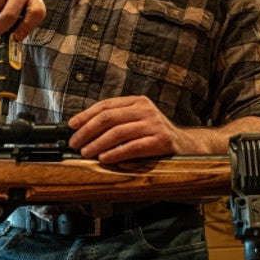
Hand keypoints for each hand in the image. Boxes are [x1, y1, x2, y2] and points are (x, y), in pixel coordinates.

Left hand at [67, 96, 199, 163]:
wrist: (187, 146)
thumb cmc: (156, 136)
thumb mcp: (139, 121)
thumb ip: (118, 121)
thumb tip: (85, 130)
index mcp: (138, 101)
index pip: (106, 105)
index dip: (86, 115)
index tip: (71, 126)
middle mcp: (146, 109)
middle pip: (108, 117)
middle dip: (87, 130)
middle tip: (74, 142)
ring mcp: (154, 124)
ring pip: (118, 132)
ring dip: (97, 143)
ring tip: (85, 152)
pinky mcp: (161, 140)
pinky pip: (133, 147)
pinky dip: (116, 153)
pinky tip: (104, 158)